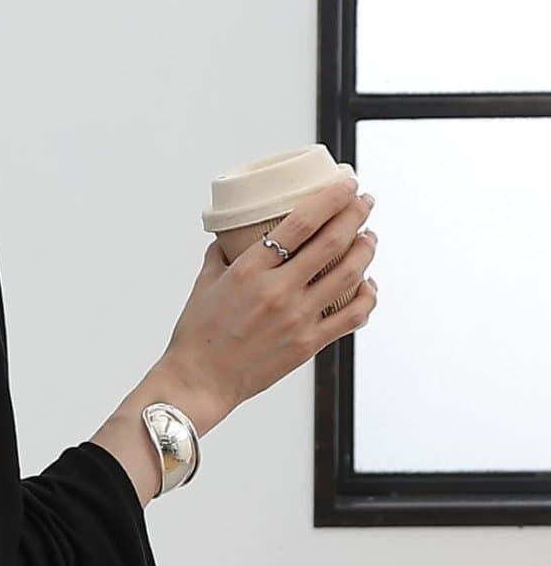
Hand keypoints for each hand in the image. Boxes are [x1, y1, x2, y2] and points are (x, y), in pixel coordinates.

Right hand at [162, 176, 379, 421]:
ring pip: (349, 274)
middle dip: (356, 214)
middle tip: (364, 202)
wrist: (199, 381)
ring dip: (366, 249)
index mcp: (249, 271)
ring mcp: (296, 318)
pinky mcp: (308, 344)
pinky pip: (351, 317)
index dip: (331, 198)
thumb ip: (220, 256)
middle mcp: (277, 291)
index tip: (346, 184)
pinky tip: (369, 286)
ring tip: (369, 238)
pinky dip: (367, 297)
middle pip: (332, 241)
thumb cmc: (197, 337)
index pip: (301, 222)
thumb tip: (229, 238)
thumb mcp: (203, 285)